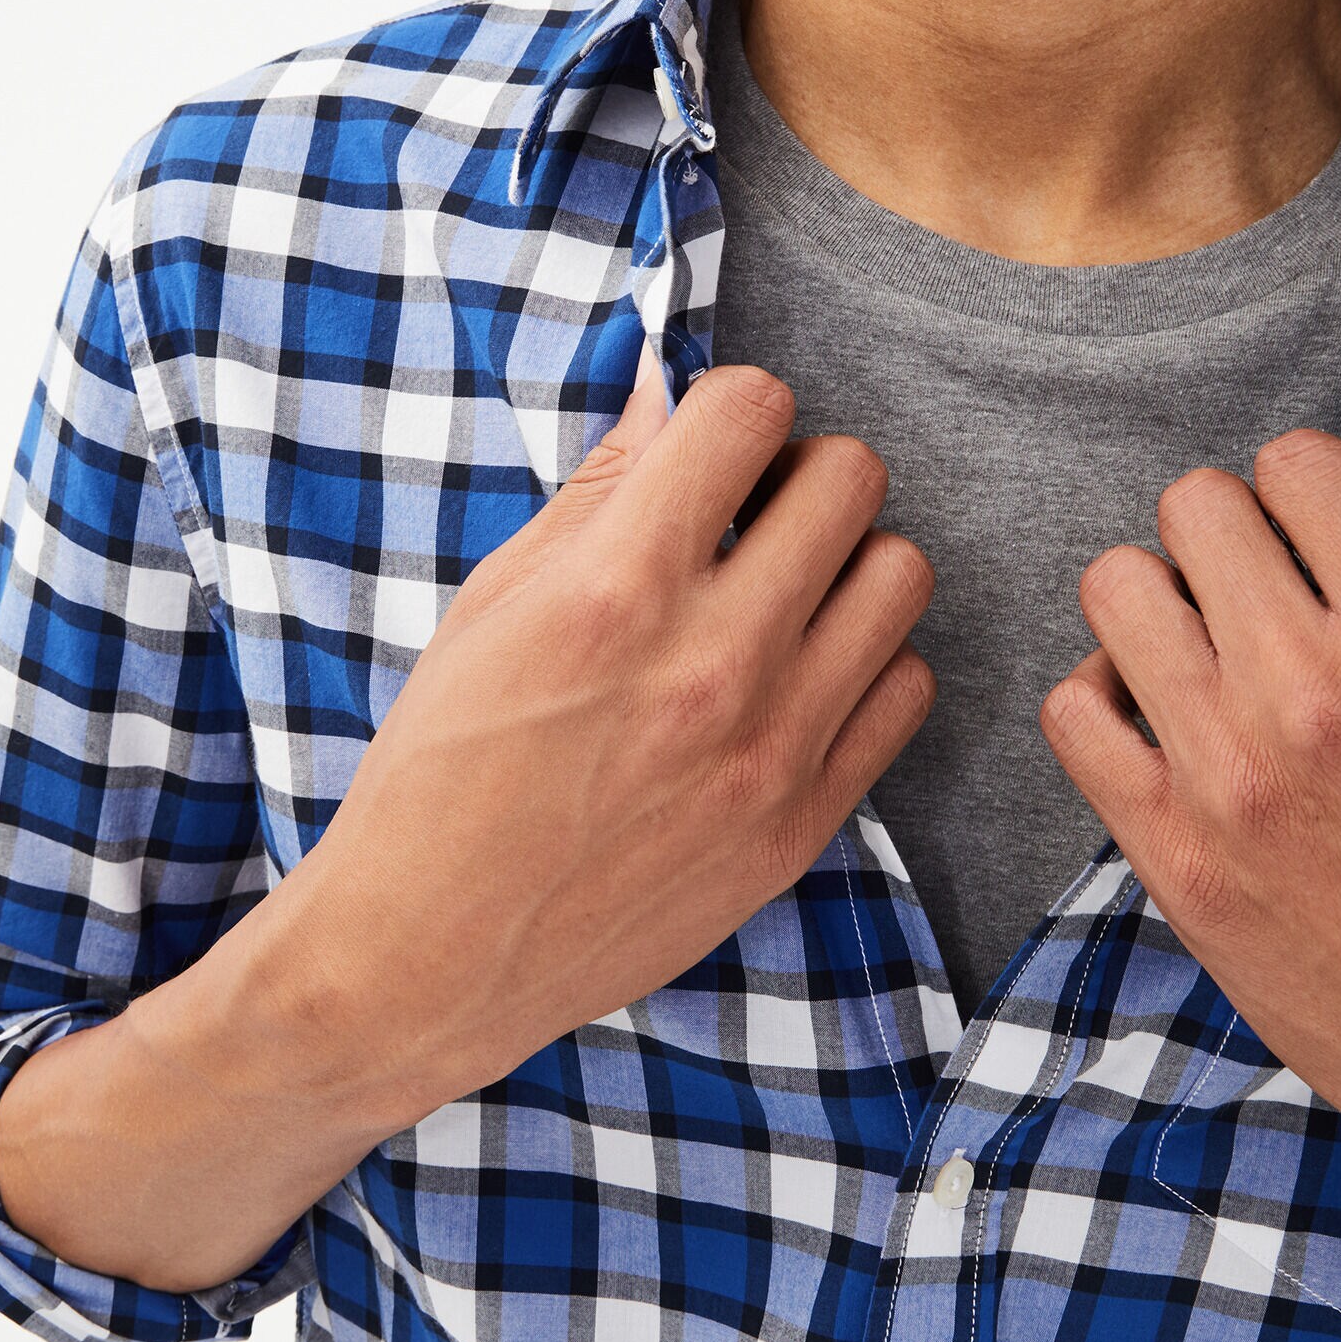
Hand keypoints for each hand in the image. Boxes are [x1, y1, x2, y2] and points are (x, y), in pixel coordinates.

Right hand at [267, 347, 936, 1131]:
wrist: (432, 954)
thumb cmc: (442, 765)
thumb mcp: (491, 604)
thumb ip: (597, 490)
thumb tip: (666, 387)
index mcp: (617, 588)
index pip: (751, 411)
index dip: (730, 406)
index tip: (709, 446)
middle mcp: (711, 659)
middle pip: (851, 477)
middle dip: (798, 470)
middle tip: (751, 512)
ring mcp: (771, 747)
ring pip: (902, 574)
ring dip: (846, 560)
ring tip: (784, 591)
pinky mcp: (802, 822)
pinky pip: (907, 689)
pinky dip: (864, 663)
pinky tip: (801, 675)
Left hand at [1041, 428, 1340, 1230]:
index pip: (1298, 465)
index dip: (1306, 493)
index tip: (1315, 537)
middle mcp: (1312, 689)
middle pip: (1192, 506)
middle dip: (1227, 537)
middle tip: (1255, 591)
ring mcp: (1226, 770)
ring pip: (1116, 585)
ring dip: (1156, 603)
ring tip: (1199, 646)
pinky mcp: (1168, 848)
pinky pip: (1072, 707)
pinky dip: (1102, 698)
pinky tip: (1152, 718)